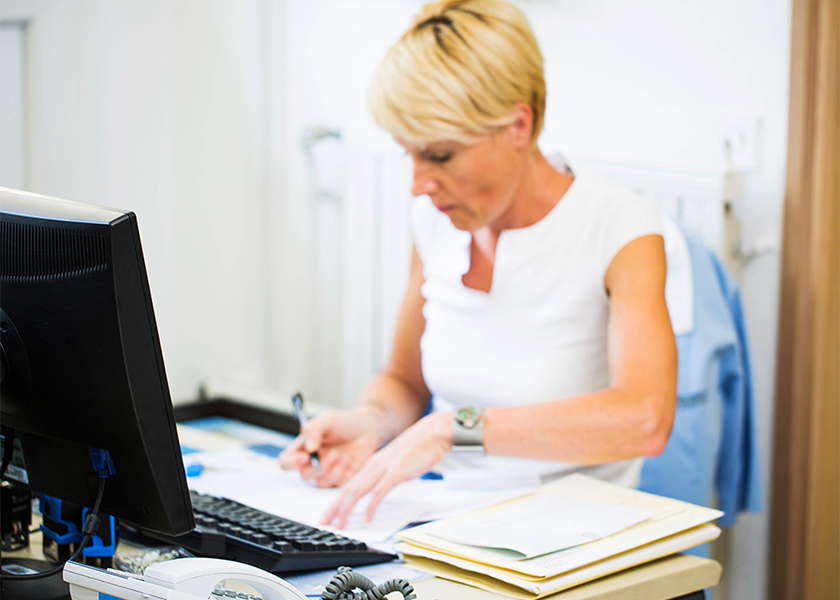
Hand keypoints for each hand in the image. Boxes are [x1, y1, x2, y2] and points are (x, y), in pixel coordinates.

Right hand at [279, 407, 385, 487]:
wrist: (367, 429)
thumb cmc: (344, 423)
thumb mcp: (328, 420)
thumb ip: (315, 430)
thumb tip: (309, 448)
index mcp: (303, 449)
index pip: (286, 462)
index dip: (291, 463)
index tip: (305, 457)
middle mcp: (311, 464)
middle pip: (304, 476)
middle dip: (320, 468)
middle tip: (334, 454)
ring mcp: (326, 473)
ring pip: (321, 483)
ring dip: (334, 471)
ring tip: (345, 456)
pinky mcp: (340, 480)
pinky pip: (338, 485)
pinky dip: (345, 475)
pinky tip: (351, 462)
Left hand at [321, 411, 451, 528]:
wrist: (433, 432)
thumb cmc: (418, 448)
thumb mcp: (395, 462)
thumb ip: (385, 474)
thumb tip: (379, 490)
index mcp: (372, 464)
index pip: (348, 485)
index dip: (336, 501)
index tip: (330, 514)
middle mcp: (373, 466)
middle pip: (348, 489)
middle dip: (334, 508)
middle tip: (324, 522)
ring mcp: (384, 469)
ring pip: (358, 491)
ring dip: (346, 509)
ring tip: (340, 524)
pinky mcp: (396, 472)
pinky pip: (379, 491)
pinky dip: (371, 506)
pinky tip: (368, 517)